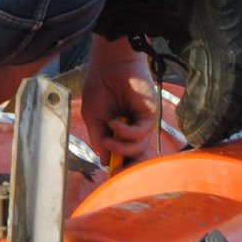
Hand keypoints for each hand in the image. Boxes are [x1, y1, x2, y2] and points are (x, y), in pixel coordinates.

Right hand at [80, 36, 159, 163]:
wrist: (111, 66)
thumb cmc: (99, 87)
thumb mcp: (92, 117)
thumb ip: (98, 138)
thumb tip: (105, 161)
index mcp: (116, 130)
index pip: (121, 154)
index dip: (117, 165)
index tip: (110, 175)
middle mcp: (131, 129)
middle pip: (134, 156)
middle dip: (127, 167)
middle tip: (116, 171)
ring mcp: (140, 123)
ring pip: (137, 149)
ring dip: (121, 147)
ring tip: (108, 138)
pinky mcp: (149, 117)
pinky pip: (140, 134)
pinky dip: (125, 132)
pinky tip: (115, 122)